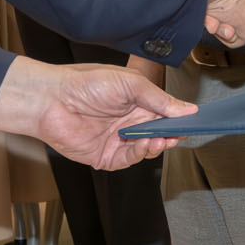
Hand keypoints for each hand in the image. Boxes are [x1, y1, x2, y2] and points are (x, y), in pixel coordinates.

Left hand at [0, 57, 198, 169]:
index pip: (165, 114)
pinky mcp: (106, 156)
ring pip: (146, 149)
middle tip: (177, 134)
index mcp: (137, 101)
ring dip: (156, 145)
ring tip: (159, 139)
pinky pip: (129, 160)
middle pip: (159, 134)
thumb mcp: (130, 84)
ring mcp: (118, 140)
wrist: (53, 100)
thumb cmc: (86, 83)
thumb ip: (159, 99)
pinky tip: (144, 145)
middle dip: (170, 135)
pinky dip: (139, 154)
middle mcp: (129, 122)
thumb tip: (187, 109)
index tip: (192, 123)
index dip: (178, 120)